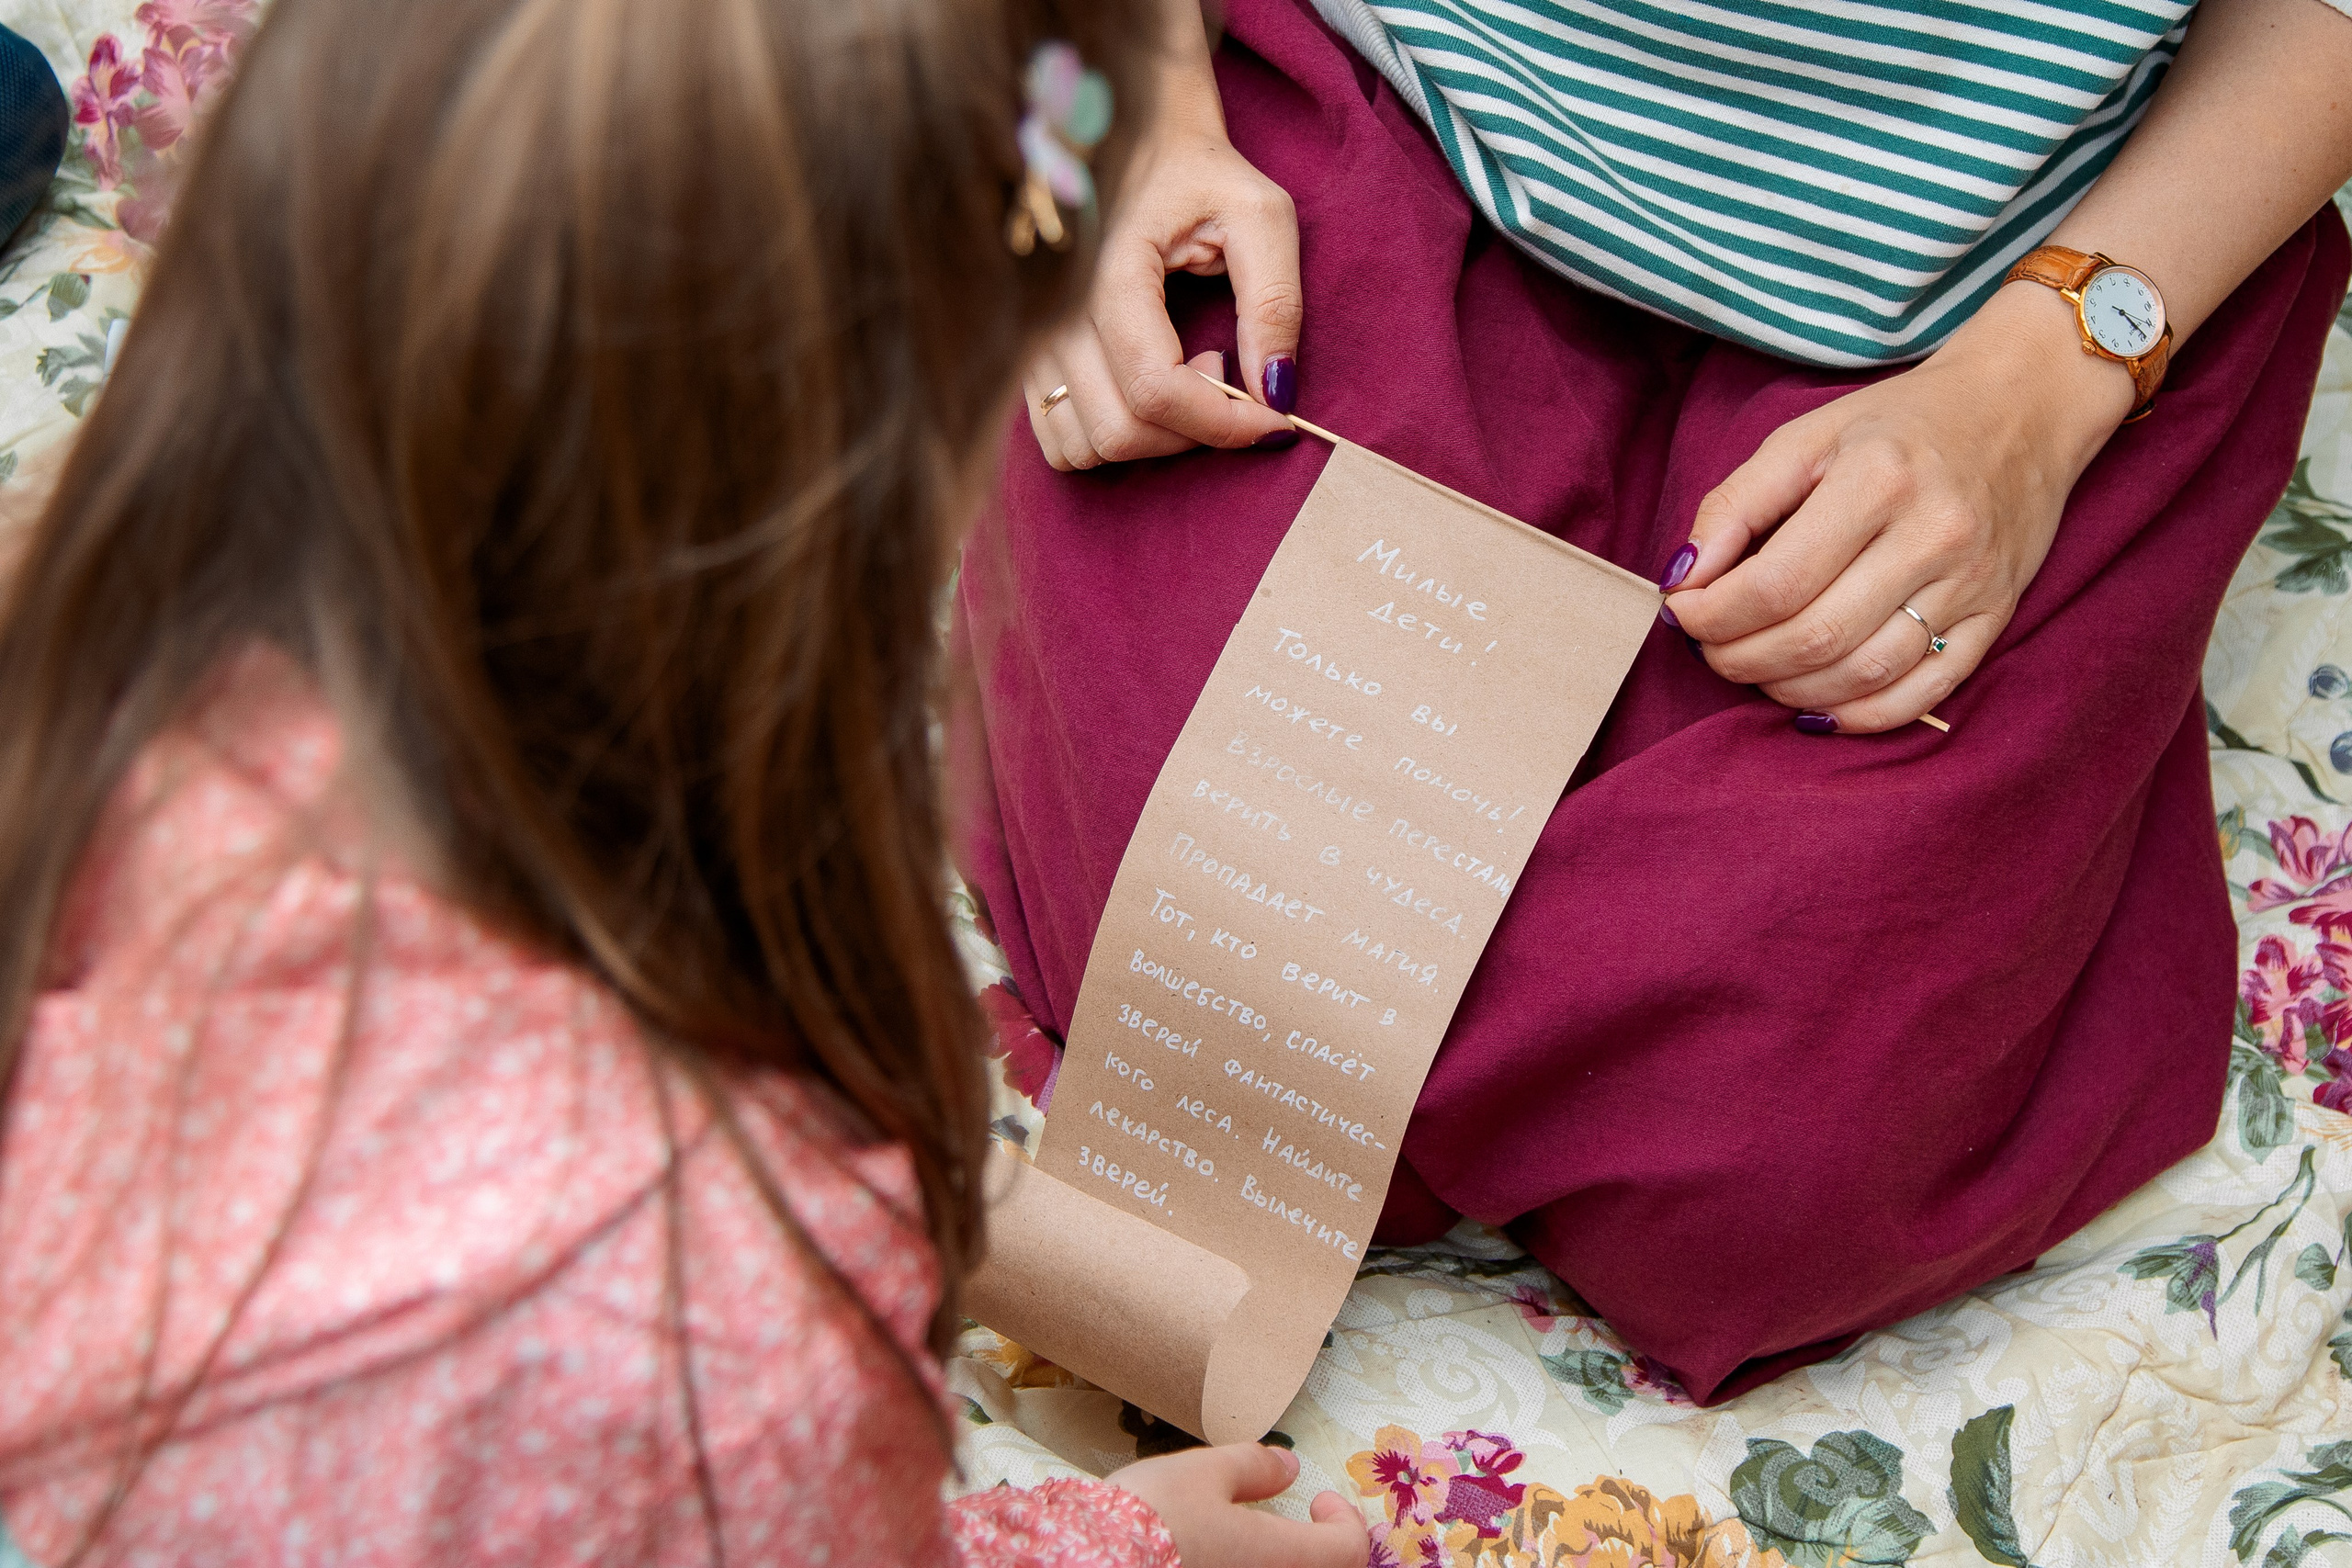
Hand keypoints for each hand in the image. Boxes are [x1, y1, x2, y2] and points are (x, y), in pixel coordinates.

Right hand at [1024, 28, 1300, 469]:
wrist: (1131, 142)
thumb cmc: (1200, 175)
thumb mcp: (1260, 215)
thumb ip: (1275, 301)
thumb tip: (1277, 392)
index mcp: (1108, 273)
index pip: (1157, 389)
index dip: (1225, 423)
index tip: (1274, 417)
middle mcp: (1055, 315)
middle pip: (1121, 431)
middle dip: (1193, 430)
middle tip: (1228, 371)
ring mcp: (1033, 343)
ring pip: (1089, 447)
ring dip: (1155, 439)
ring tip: (1189, 376)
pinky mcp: (1030, 362)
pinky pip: (1063, 444)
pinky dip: (1116, 439)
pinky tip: (1151, 391)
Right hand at [1111, 1443, 1367, 1567]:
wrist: (1084, 1564)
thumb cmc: (1147, 1519)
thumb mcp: (1200, 1472)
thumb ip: (1253, 1466)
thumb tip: (1288, 1466)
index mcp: (1283, 1559)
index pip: (1348, 1549)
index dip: (1343, 1520)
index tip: (1319, 1500)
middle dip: (1322, 1550)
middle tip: (1298, 1524)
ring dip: (1286, 1563)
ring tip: (1254, 1543)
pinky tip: (1221, 1561)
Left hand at [1662, 284, 2138, 732]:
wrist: (2023, 408)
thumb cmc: (1898, 425)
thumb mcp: (1806, 437)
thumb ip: (1734, 505)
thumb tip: (1683, 577)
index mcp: (1879, 478)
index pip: (1776, 582)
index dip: (1714, 614)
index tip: (1684, 612)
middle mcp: (1934, 534)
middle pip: (1815, 637)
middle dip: (1740, 659)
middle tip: (1712, 649)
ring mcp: (1972, 583)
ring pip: (1863, 676)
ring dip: (1789, 690)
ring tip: (1756, 669)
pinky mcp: (1997, 617)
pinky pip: (1921, 694)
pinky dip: (1856, 715)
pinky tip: (1815, 703)